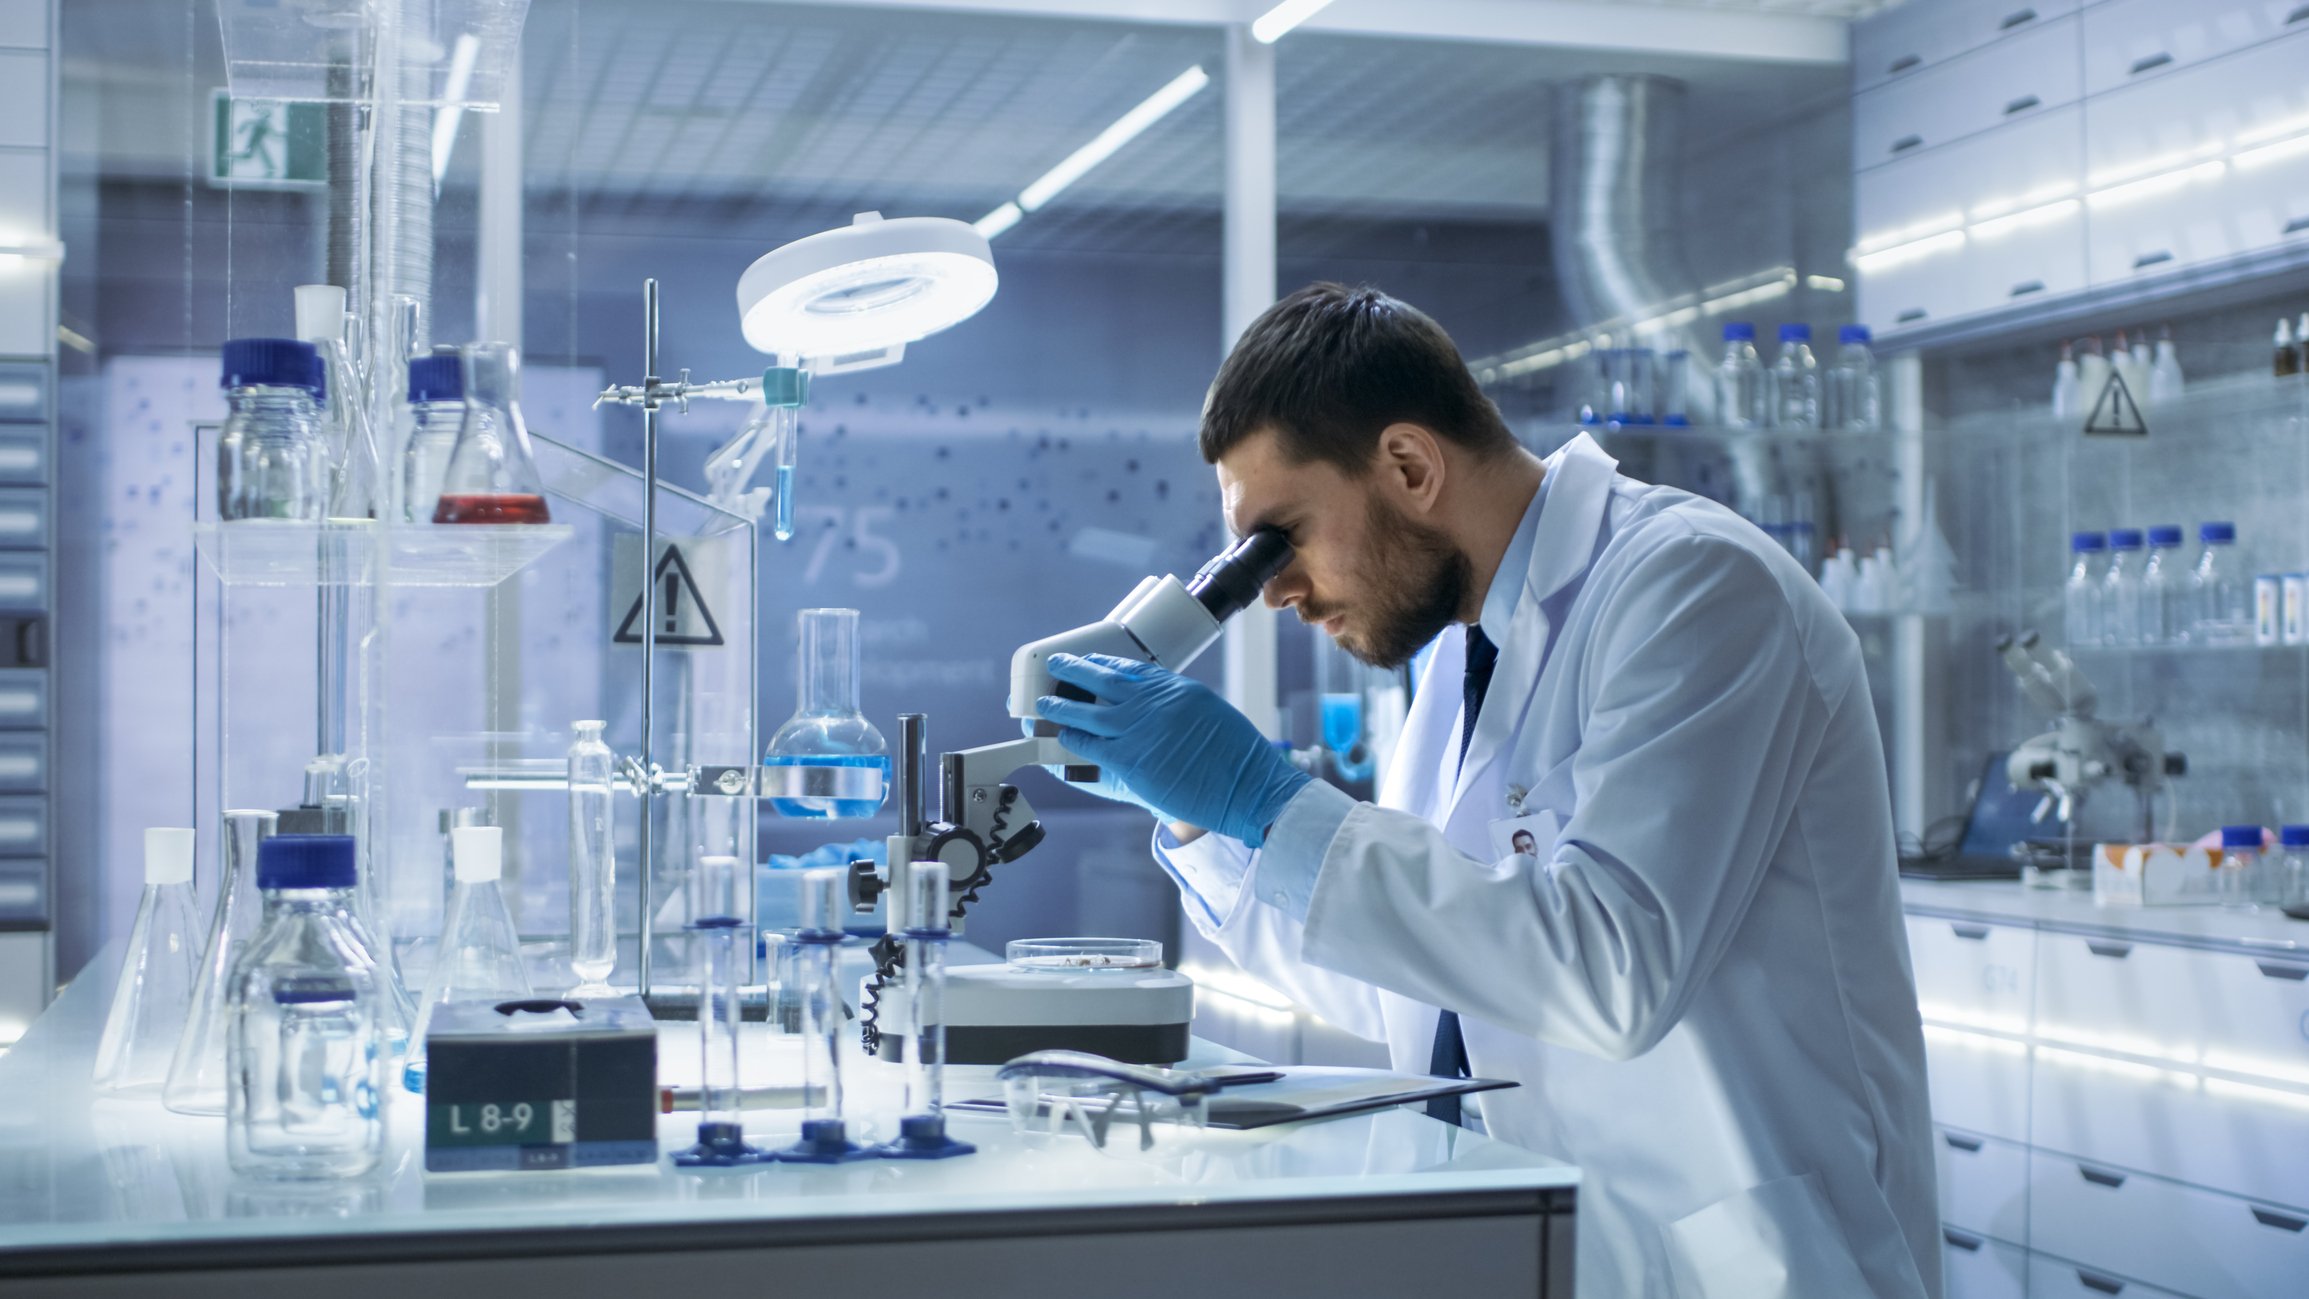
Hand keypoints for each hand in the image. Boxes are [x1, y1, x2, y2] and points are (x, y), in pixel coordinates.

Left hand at [1037, 652, 1309, 847]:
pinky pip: (1089, 746)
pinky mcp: (1129, 761)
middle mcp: (1154, 703)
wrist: (1247, 787)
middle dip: (1074, 671)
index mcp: (1176, 689)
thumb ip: (1178, 707)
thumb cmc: (1237, 758)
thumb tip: (1154, 709)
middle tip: (1057, 665)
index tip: (1092, 661)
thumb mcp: (1210, 714)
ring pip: (1087, 713)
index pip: (1131, 668)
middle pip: (1103, 680)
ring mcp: (1138, 731)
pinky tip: (1061, 737)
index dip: (1105, 663)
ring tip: (1043, 703)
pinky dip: (1071, 740)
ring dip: (1061, 707)